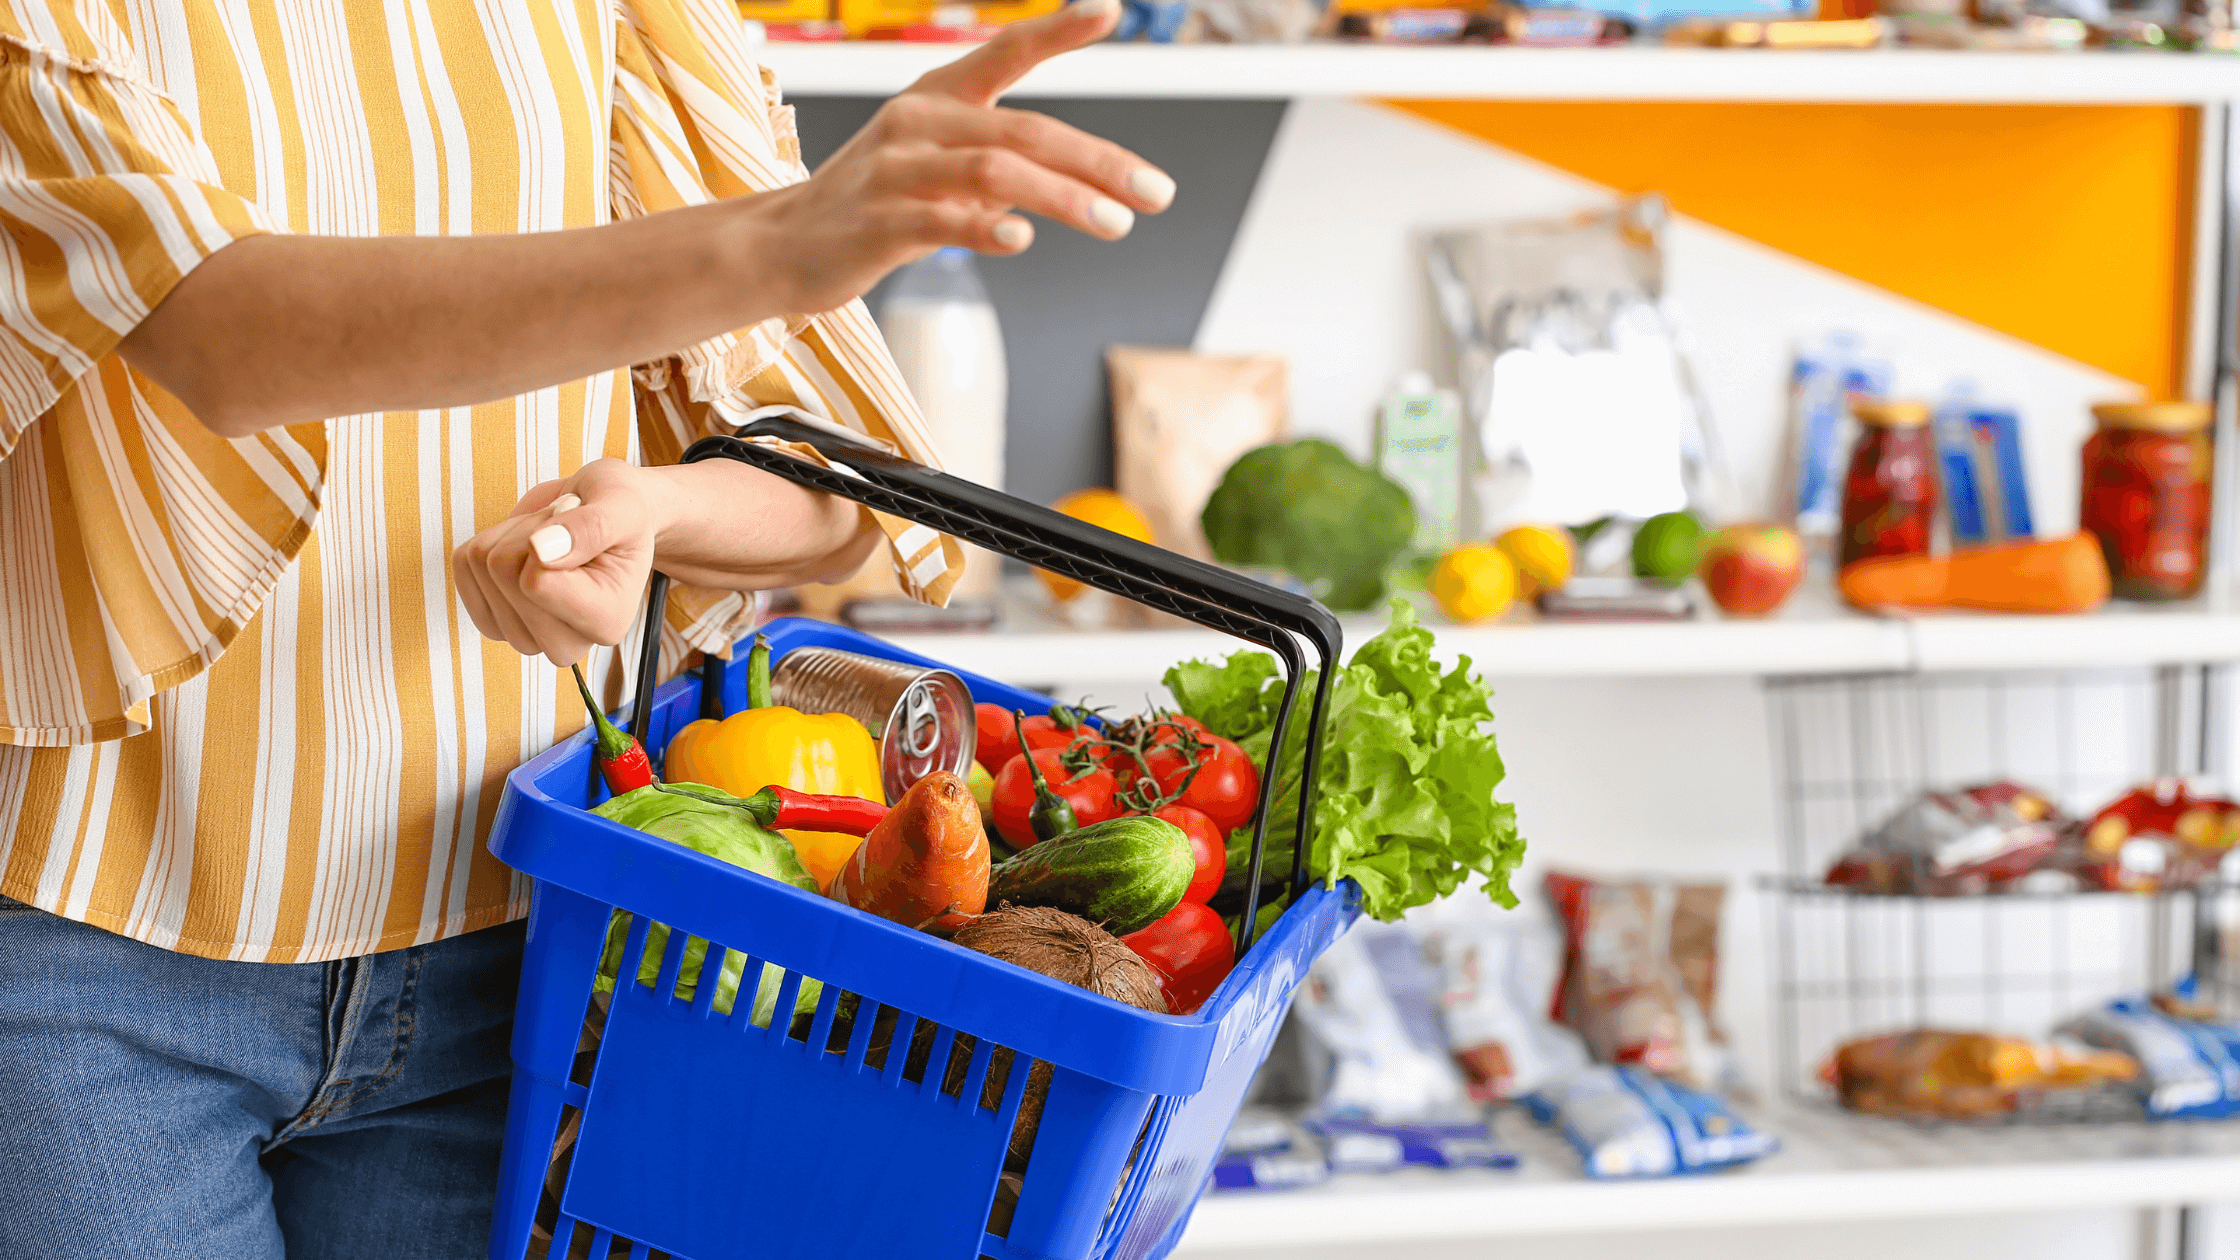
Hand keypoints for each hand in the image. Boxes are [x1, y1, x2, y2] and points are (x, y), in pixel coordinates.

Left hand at [453, 460, 664, 666]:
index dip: (545, 539)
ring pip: (480, 568)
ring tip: (550, 537)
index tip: (577, 522)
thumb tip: (539, 551)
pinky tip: (526, 545)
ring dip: (511, 535)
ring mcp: (523, 635)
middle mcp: (565, 642)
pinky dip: (490, 539)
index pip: (537, 584)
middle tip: (566, 528)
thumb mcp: (621, 507)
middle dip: (527, 534)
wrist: (605, 515)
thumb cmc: (622, 512)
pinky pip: (462, 565)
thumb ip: (590, 529)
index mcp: (606, 623)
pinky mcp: (491, 618)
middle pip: (503, 575)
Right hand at [742, 0, 1175, 314]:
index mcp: (934, 97)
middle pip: (1023, 132)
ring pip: (995, 173)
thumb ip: (995, 163)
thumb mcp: (932, 163)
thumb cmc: (871, 203)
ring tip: (1116, 223)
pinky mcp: (878, 224)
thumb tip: (1067, 186)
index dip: (1055, 31)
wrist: (780, 247)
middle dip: (1099, 161)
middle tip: (1155, 193)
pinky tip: (1024, 240)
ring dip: (1065, 198)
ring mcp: (894, 171)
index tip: (1109, 12)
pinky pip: (943, 222)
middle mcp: (916, 121)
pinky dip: (989, 230)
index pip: (1002, 53)